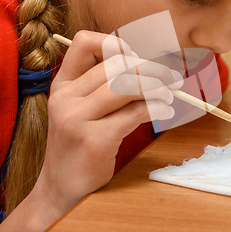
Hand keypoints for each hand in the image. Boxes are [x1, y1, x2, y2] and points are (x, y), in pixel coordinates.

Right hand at [34, 30, 182, 215]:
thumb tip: (146, 65)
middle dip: (150, 68)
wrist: (61, 189)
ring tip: (169, 94)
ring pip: (126, 85)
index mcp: (62, 84)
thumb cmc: (80, 146)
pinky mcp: (94, 140)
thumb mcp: (82, 110)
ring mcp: (76, 118)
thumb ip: (103, 86)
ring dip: (156, 86)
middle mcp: (65, 97)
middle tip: (169, 78)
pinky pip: (134, 112)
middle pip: (116, 64)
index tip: (136, 59)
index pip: (84, 42)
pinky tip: (165, 110)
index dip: (115, 43)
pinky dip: (157, 107)